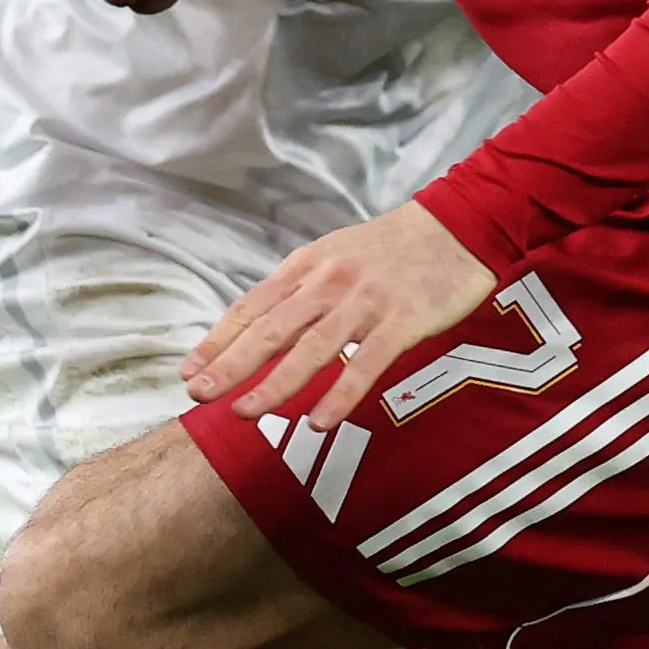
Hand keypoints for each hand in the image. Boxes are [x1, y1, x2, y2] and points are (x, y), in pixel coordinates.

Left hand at [186, 204, 498, 431]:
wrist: (457, 227)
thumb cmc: (394, 248)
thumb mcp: (336, 256)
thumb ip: (301, 290)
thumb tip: (260, 329)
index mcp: (309, 267)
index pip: (252, 307)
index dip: (219, 340)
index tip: (190, 372)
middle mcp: (330, 283)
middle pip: (272, 328)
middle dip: (232, 364)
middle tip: (200, 395)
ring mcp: (366, 301)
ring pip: (312, 347)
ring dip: (276, 382)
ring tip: (246, 412)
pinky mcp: (404, 320)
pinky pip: (367, 362)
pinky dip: (341, 393)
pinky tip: (319, 421)